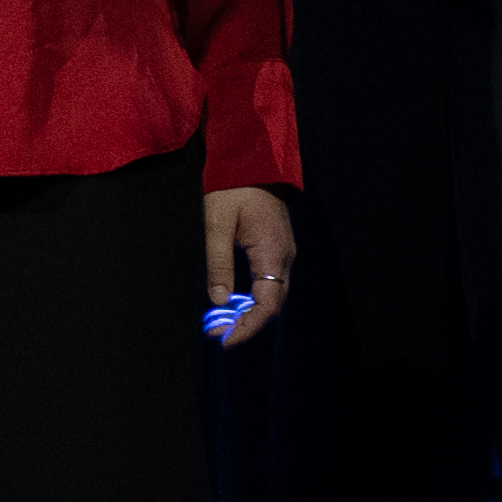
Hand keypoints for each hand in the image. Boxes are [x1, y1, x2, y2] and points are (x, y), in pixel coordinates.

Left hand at [204, 180, 295, 348]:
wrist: (253, 161)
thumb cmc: (232, 189)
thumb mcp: (216, 223)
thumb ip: (217, 263)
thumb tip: (219, 300)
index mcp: (273, 253)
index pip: (267, 304)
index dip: (248, 326)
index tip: (225, 340)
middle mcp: (285, 257)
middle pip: (272, 304)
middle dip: (247, 324)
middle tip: (218, 336)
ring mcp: (283, 253)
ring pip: (272, 294)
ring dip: (249, 312)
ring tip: (222, 324)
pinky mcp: (276, 249)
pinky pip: (269, 282)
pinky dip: (253, 298)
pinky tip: (234, 302)